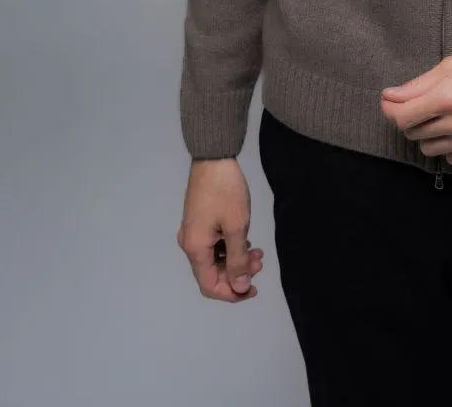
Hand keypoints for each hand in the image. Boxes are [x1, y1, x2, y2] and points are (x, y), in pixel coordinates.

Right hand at [176, 157, 264, 301]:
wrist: (213, 158)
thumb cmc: (225, 191)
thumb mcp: (237, 227)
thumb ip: (238, 260)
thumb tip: (240, 287)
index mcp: (195, 249)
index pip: (210, 286)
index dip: (232, 293)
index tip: (253, 288)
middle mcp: (190, 244)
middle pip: (212, 273)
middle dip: (238, 273)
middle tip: (261, 261)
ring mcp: (193, 232)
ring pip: (215, 259)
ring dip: (236, 260)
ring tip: (258, 251)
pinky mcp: (199, 222)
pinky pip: (214, 246)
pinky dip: (230, 248)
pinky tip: (247, 241)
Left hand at [380, 40, 451, 164]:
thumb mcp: (451, 65)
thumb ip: (417, 85)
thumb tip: (390, 97)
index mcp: (448, 96)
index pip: (402, 117)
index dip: (390, 109)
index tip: (390, 102)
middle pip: (413, 133)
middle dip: (410, 118)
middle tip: (420, 104)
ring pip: (429, 149)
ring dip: (427, 134)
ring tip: (439, 116)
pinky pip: (451, 158)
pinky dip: (447, 146)